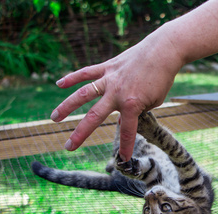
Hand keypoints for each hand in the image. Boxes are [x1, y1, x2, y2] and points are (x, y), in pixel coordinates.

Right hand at [50, 30, 182, 160]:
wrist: (163, 51)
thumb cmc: (162, 78)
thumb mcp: (154, 100)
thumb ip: (137, 110)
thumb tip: (123, 116)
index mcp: (132, 105)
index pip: (127, 131)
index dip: (125, 146)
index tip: (123, 159)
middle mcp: (117, 93)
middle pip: (94, 117)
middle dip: (80, 134)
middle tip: (68, 147)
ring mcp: (110, 79)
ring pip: (83, 94)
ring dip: (67, 106)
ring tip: (54, 117)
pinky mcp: (108, 66)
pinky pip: (87, 72)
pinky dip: (72, 77)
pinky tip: (59, 84)